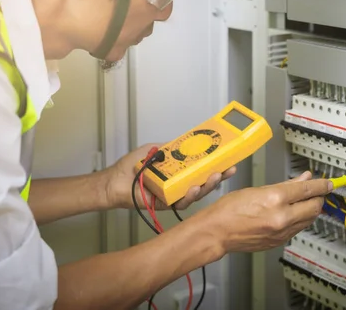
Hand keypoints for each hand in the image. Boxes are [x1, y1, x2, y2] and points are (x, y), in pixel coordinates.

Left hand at [107, 143, 236, 210]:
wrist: (115, 180)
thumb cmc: (132, 166)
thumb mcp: (155, 149)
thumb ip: (172, 146)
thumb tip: (189, 140)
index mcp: (180, 171)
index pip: (202, 169)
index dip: (217, 165)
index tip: (230, 159)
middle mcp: (180, 184)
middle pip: (205, 182)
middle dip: (219, 176)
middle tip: (228, 169)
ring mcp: (175, 195)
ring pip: (197, 194)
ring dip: (208, 186)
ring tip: (214, 177)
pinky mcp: (167, 205)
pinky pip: (182, 203)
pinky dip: (189, 196)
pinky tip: (194, 188)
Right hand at [198, 171, 332, 252]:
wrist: (217, 232)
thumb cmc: (230, 209)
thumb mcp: (259, 189)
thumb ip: (285, 185)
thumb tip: (303, 179)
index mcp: (276, 199)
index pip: (308, 190)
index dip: (321, 185)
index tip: (329, 183)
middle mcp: (282, 217)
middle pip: (314, 207)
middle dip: (319, 198)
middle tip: (317, 191)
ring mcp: (281, 232)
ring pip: (308, 220)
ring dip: (310, 209)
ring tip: (304, 201)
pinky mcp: (279, 242)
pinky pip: (297, 229)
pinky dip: (299, 220)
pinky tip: (292, 214)